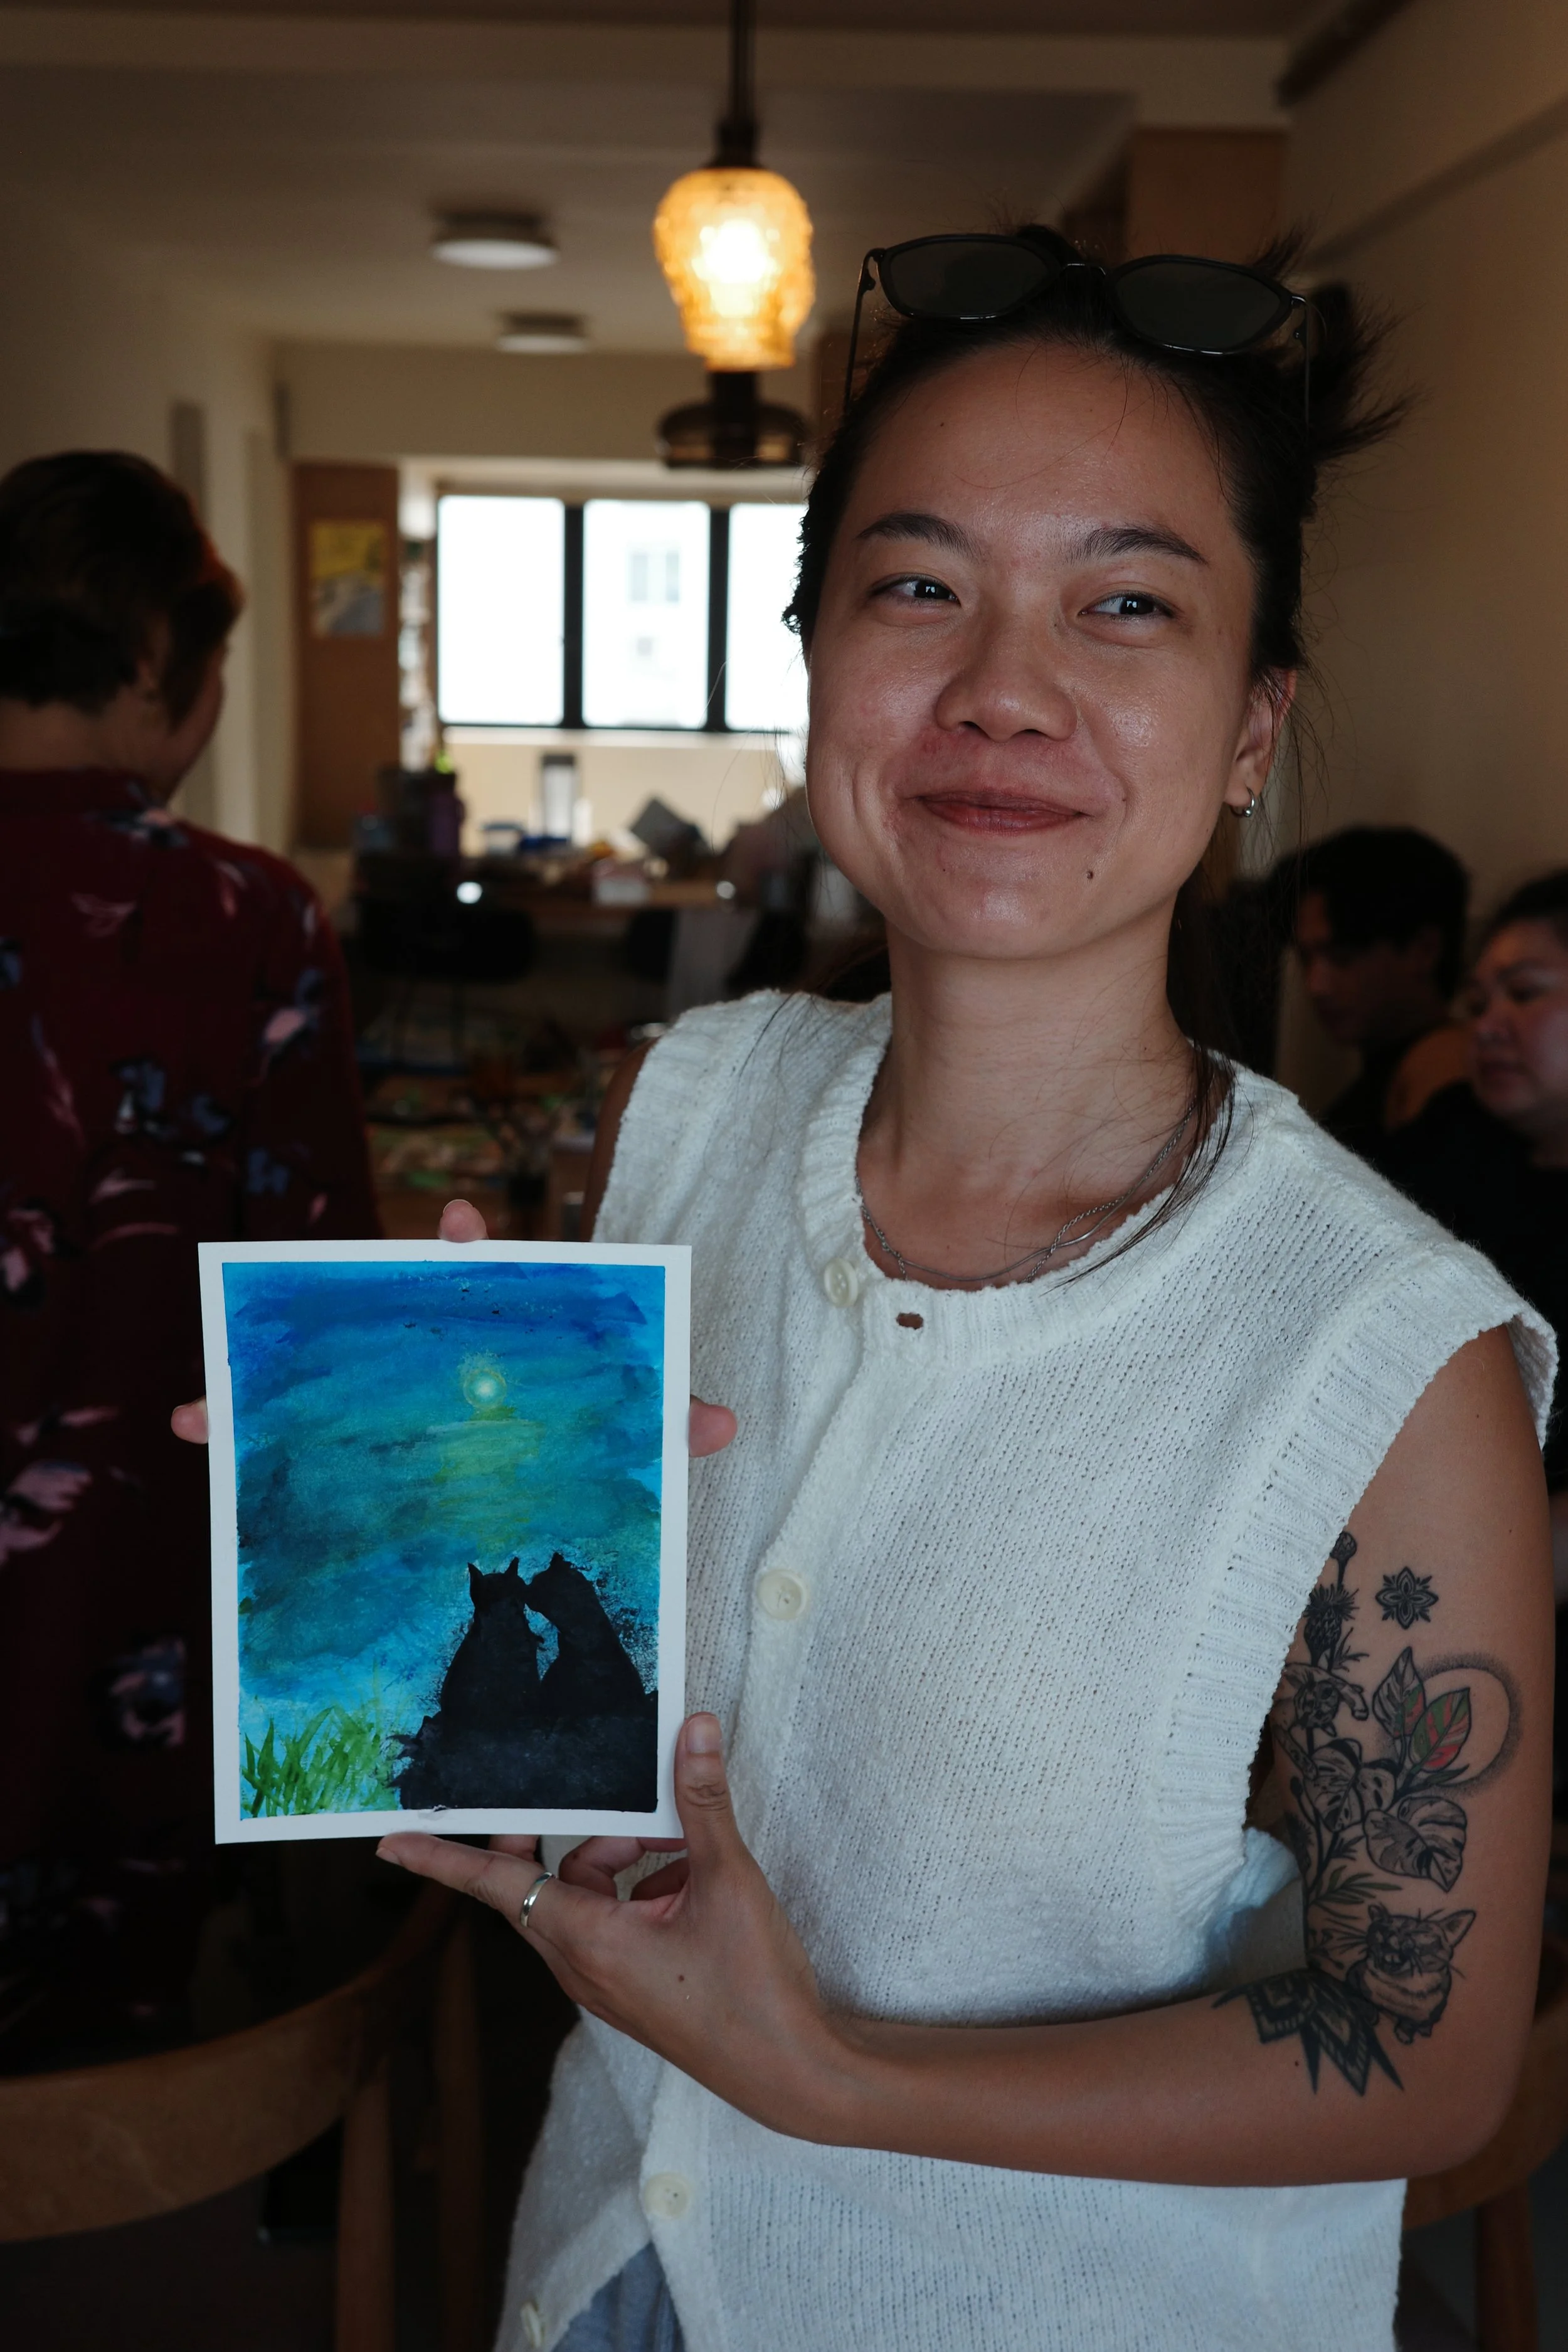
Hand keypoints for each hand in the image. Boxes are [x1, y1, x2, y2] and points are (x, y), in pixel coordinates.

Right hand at [169, 1196, 738, 1458]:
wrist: (548, 1511)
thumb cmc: (587, 1442)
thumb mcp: (632, 1433)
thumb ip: (670, 1422)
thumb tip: (727, 1423)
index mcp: (494, 1332)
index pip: (481, 1268)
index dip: (466, 1243)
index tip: (456, 1221)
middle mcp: (431, 1353)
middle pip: (378, 1317)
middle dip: (333, 1309)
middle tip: (303, 1296)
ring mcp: (385, 1398)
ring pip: (317, 1377)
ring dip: (257, 1388)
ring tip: (203, 1406)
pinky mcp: (352, 1448)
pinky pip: (286, 1438)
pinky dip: (238, 1439)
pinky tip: (200, 1441)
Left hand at [377, 1715, 851, 2142]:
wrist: (793, 2071)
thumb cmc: (754, 1988)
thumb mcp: (729, 1880)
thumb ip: (704, 1802)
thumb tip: (696, 1730)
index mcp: (587, 1940)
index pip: (494, 1886)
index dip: (441, 1860)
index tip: (390, 1842)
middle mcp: (582, 1966)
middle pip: (546, 1880)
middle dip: (577, 1835)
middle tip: (610, 1801)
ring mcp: (607, 1983)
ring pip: (586, 1897)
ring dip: (623, 1860)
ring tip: (683, 1847)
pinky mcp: (634, 1989)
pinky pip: (613, 1922)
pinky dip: (644, 1890)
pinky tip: (694, 1881)